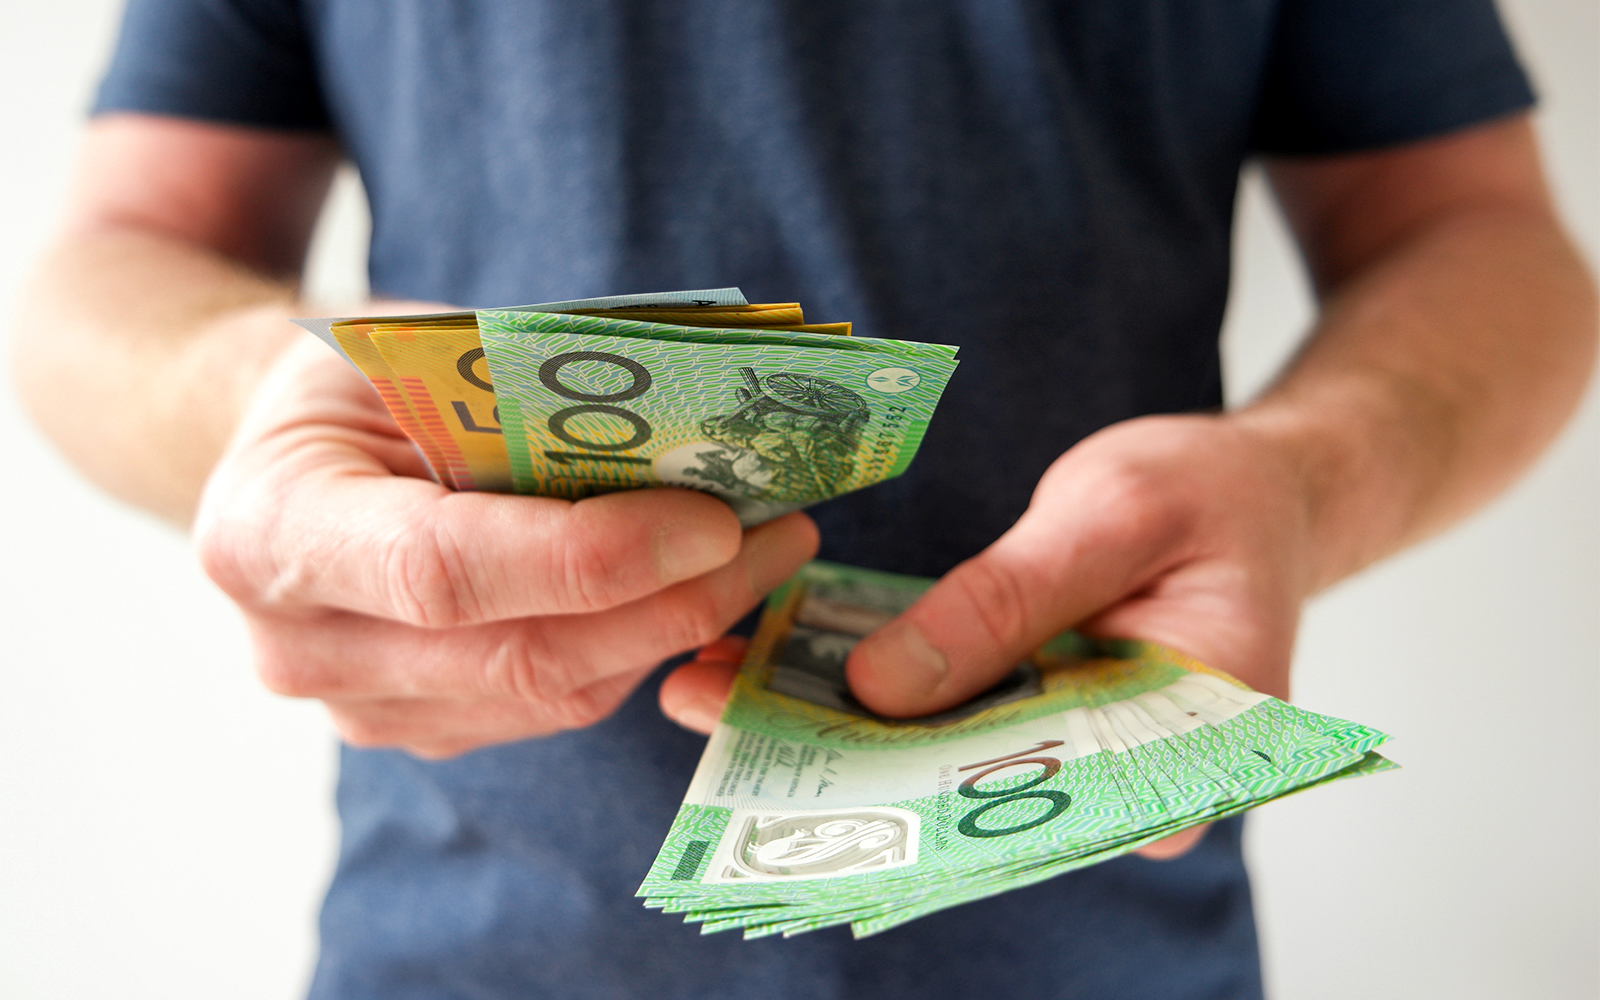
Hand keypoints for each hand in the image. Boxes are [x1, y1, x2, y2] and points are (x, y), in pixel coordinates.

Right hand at [194, 333, 817, 757]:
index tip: (714, 521)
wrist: (288, 456)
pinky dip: (640, 649)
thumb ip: (524, 388)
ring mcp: (361, 706)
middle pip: (518, 655)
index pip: (445, 570)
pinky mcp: (425, 728)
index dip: (590, 556)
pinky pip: (556, 705)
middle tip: (779, 536)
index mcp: (271, 529)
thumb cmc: (361, 381)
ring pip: (553, 695)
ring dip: (676, 629)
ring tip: (765, 554)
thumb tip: (701, 421)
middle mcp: (300, 644)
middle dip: (671, 601)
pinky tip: (701, 592)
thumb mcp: (415, 345)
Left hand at [662, 413, 1316, 858]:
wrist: (1253, 489)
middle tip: (717, 716)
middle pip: (974, 796)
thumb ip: (1007, 602)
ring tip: (716, 684)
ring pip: (945, 764)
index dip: (912, 793)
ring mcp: (1076, 759)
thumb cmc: (1213, 495)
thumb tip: (881, 690)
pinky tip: (775, 659)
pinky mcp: (1036, 720)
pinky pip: (947, 719)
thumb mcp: (1111, 518)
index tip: (799, 763)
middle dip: (844, 757)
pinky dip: (870, 688)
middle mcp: (1126, 786)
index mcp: (1188, 758)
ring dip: (837, 724)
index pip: (1041, 807)